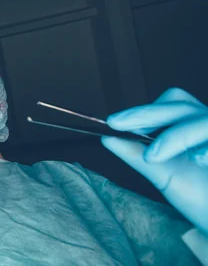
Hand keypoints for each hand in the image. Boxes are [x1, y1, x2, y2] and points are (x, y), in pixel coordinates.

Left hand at [104, 87, 207, 232]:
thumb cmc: (202, 199)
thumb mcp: (164, 175)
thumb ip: (137, 155)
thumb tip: (106, 137)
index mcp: (194, 126)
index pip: (169, 104)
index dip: (141, 111)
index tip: (112, 123)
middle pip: (181, 105)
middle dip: (146, 115)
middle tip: (117, 125)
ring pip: (202, 120)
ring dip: (175, 136)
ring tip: (154, 156)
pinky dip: (207, 147)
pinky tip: (199, 160)